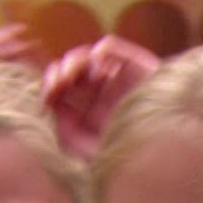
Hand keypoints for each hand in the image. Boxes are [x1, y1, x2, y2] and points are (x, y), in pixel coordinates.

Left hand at [42, 35, 160, 159]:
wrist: (155, 154)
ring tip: (70, 79)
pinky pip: (109, 46)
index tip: (47, 100)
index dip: (49, 86)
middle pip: (71, 67)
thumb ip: (60, 122)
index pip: (61, 85)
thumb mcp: (77, 145)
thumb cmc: (118, 156)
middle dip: (57, 72)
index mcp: (88, 109)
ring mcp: (118, 77)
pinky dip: (96, 54)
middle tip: (57, 86)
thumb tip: (51, 99)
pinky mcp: (135, 64)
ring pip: (86, 54)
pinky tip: (95, 75)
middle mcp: (102, 91)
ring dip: (72, 62)